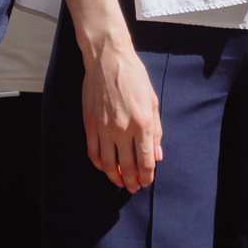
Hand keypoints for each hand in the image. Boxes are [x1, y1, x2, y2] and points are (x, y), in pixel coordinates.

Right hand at [82, 27, 162, 192]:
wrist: (108, 60)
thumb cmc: (134, 78)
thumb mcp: (153, 102)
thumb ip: (156, 131)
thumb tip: (157, 156)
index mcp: (143, 122)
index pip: (146, 160)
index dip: (147, 176)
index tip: (146, 182)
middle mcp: (124, 128)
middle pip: (127, 166)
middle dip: (131, 181)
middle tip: (133, 188)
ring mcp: (104, 127)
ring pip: (108, 163)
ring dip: (114, 177)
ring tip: (119, 181)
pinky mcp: (90, 123)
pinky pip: (93, 152)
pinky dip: (99, 164)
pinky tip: (104, 167)